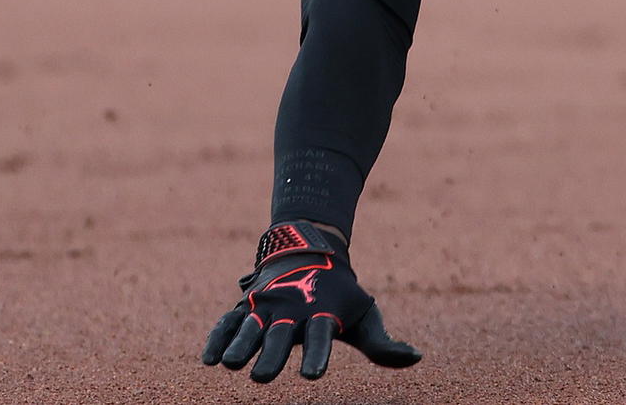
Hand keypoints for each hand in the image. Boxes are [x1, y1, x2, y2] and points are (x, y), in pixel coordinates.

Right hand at [201, 220, 421, 381]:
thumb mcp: (364, 313)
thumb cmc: (341, 294)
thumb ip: (383, 343)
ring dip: (241, 344)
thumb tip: (417, 357)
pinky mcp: (245, 306)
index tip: (312, 375)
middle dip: (271, 355)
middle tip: (263, 376)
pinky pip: (226, 323)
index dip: (317, 355)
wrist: (311, 248)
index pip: (320, 336)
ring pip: (250, 326)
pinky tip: (208, 361)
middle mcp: (291, 309)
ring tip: (231, 364)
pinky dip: (216, 338)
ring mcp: (265, 306)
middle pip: (279, 335)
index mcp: (321, 312)